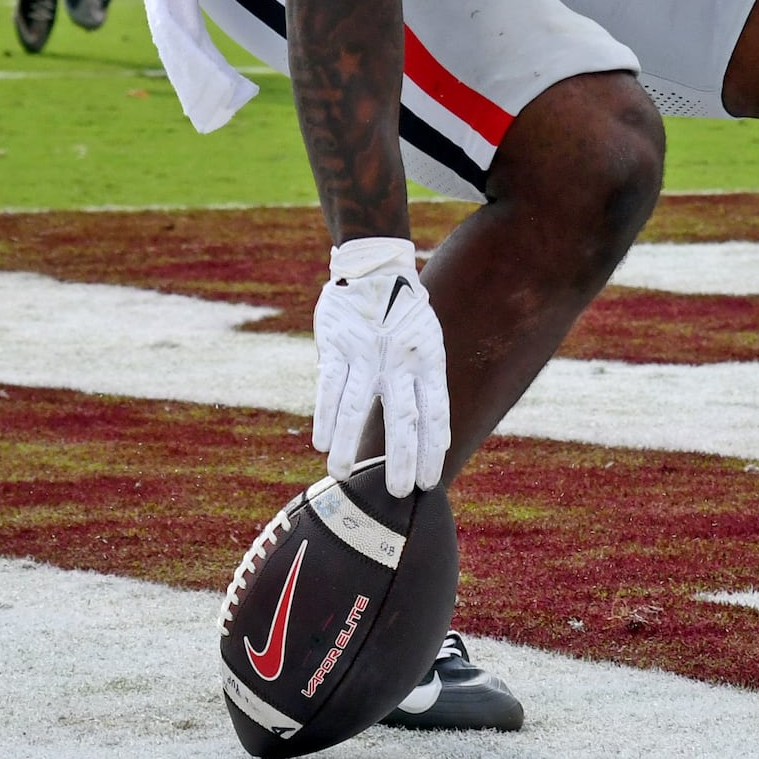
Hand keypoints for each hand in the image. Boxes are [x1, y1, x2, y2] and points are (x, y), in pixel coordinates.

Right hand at [312, 236, 449, 497]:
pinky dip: (325, 415)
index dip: (433, 449)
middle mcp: (400, 361)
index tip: (430, 483)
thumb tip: (437, 439)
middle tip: (398, 492)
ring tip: (342, 475)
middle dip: (401, 457)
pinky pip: (329, 385)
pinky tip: (321, 442)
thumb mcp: (428, 344)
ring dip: (349, 443)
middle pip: (402, 416)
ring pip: (357, 405)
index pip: (435, 413)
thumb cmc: (404, 315)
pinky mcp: (337, 344)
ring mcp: (367, 353)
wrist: (376, 266)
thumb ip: (427, 386)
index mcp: (428, 362)